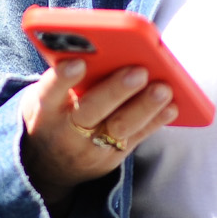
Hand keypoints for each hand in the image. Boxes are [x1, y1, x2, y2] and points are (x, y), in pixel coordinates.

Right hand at [19, 59, 177, 209]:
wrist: (48, 167)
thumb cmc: (52, 114)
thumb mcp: (44, 97)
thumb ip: (63, 79)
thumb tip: (100, 50)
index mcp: (44, 107)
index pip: (49, 91)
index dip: (62, 78)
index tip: (78, 62)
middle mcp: (65, 130)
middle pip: (91, 110)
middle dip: (116, 90)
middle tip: (139, 71)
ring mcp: (89, 147)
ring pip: (119, 127)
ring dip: (144, 106)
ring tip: (164, 88)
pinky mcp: (111, 158)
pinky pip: (136, 138)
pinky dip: (155, 121)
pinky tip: (172, 106)